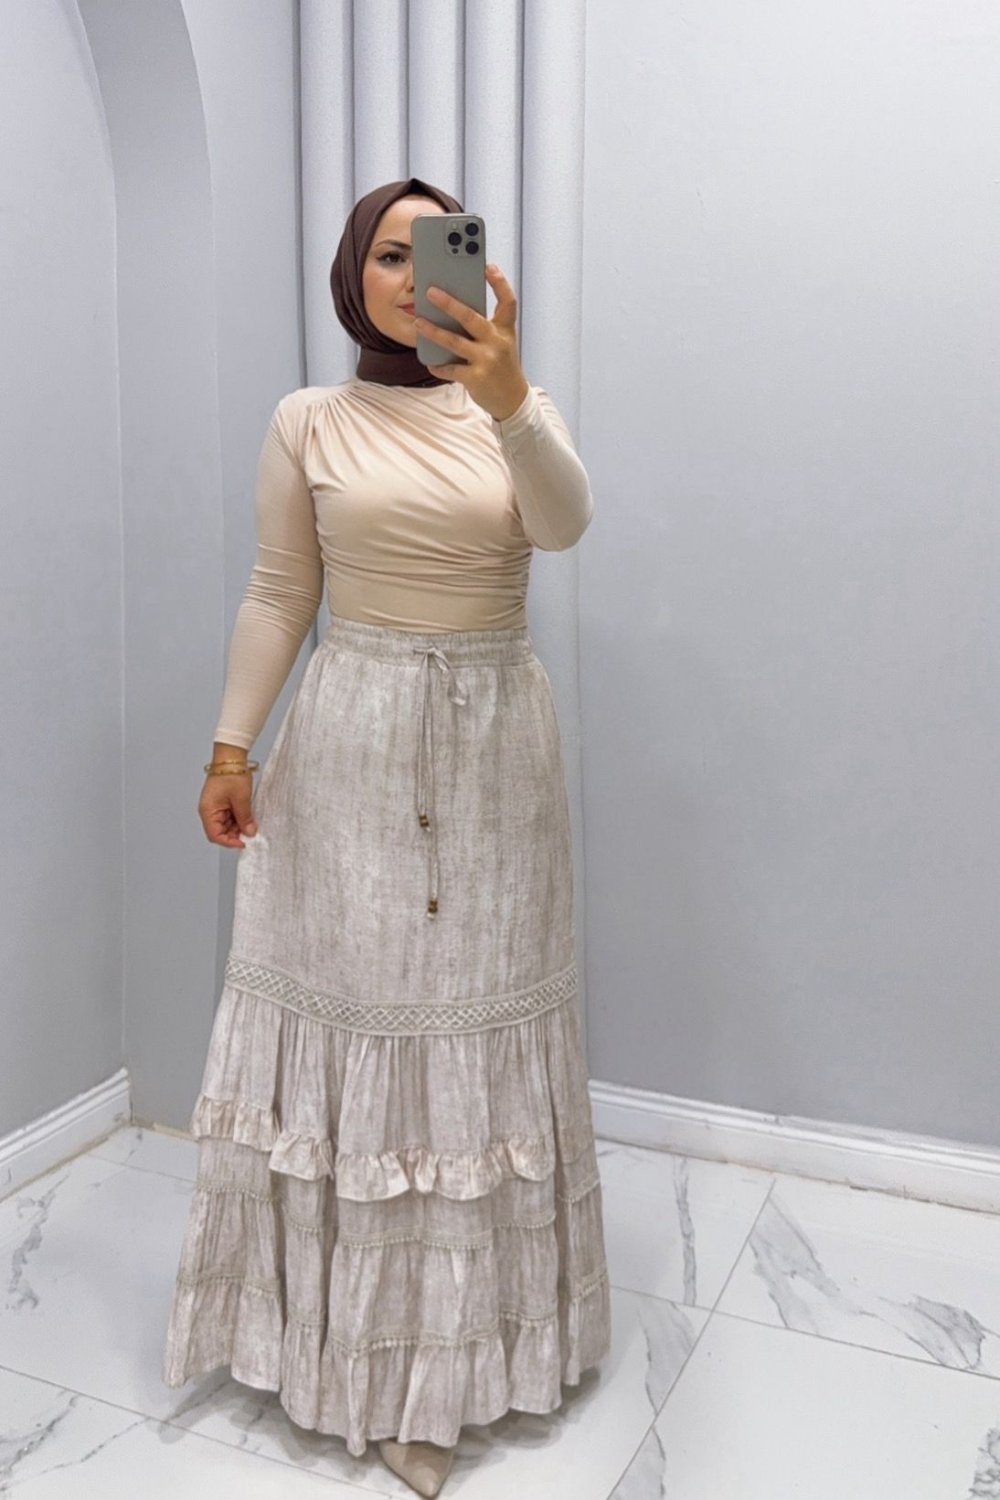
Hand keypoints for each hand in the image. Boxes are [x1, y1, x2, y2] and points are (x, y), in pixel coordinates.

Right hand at [199, 771, 257, 848]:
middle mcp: (209, 810)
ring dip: (238, 826)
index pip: (215, 836)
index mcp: (208, 811)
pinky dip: (239, 818)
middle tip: (251, 831)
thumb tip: (249, 832)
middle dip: (236, 833)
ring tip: (250, 820)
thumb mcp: (241, 799)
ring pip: (226, 825)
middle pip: (220, 831)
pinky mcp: (222, 802)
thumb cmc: (232, 773)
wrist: (231, 756)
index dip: (229, 842)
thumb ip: (245, 818)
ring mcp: (215, 806)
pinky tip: (247, 814)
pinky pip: (229, 816)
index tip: (244, 842)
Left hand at [414, 263, 529, 422]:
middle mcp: (497, 342)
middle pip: (472, 318)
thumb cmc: (502, 366)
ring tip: (418, 322)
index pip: (507, 301)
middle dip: (450, 304)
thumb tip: (453, 311)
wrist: (512, 399)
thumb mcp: (501, 343)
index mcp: (505, 330)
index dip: (499, 283)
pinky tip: (430, 361)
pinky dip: (439, 366)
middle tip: (430, 292)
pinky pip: (451, 369)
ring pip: (455, 342)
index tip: (488, 266)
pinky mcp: (477, 378)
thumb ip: (485, 327)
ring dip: (433, 331)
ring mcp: (487, 360)